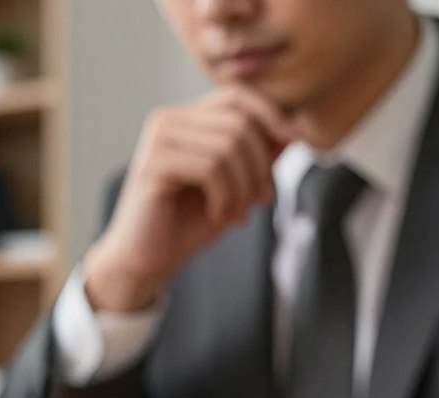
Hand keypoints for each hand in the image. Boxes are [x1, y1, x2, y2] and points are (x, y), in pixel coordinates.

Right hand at [84, 86, 292, 312]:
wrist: (146, 260)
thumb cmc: (187, 223)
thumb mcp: (233, 185)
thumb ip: (256, 156)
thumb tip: (293, 132)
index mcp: (185, 118)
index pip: (237, 96)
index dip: (270, 116)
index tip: (291, 145)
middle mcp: (168, 120)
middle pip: (238, 123)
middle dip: (260, 165)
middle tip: (260, 200)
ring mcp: (159, 140)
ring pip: (228, 147)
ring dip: (243, 187)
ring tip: (237, 213)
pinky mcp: (154, 165)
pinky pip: (210, 168)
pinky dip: (225, 197)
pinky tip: (218, 215)